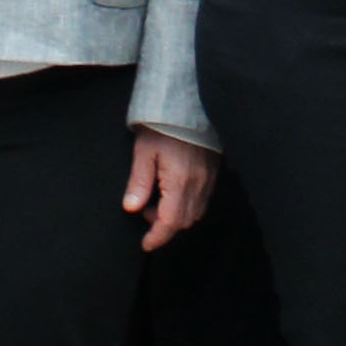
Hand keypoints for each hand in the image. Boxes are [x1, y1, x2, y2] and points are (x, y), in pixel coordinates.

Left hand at [123, 132, 215, 250]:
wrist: (187, 102)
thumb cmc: (162, 125)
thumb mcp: (143, 151)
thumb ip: (138, 182)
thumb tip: (131, 208)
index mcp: (179, 181)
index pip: (170, 222)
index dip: (157, 237)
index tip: (145, 244)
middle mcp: (198, 184)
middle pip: (185, 221)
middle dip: (165, 226)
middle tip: (146, 211)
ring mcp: (209, 178)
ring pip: (196, 212)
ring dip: (177, 216)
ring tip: (158, 200)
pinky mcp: (213, 171)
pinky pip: (203, 199)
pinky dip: (188, 205)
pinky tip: (174, 191)